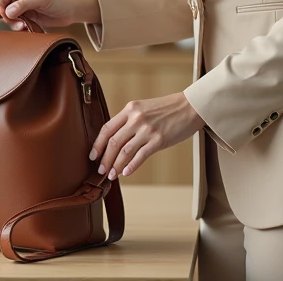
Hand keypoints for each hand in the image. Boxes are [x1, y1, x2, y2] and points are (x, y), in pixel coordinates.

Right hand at [0, 0, 100, 30]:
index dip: (0, 9)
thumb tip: (7, 12)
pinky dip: (20, 28)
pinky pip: (16, 24)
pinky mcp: (26, 16)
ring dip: (15, 25)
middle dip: (9, 19)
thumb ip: (23, 5)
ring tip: (26, 25)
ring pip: (8, 19)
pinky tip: (28, 27)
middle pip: (2, 10)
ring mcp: (22, 6)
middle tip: (21, 23)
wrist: (72, 10)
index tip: (7, 17)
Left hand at [89, 92, 204, 179]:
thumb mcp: (144, 108)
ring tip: (112, 175)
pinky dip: (131, 166)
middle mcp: (136, 118)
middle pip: (113, 142)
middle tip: (100, 170)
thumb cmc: (167, 109)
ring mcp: (147, 130)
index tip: (93, 156)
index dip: (97, 144)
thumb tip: (115, 140)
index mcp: (130, 109)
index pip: (107, 128)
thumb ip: (129, 120)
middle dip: (104, 159)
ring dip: (115, 165)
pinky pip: (140, 156)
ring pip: (124, 151)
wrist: (190, 106)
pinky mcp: (159, 140)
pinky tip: (126, 173)